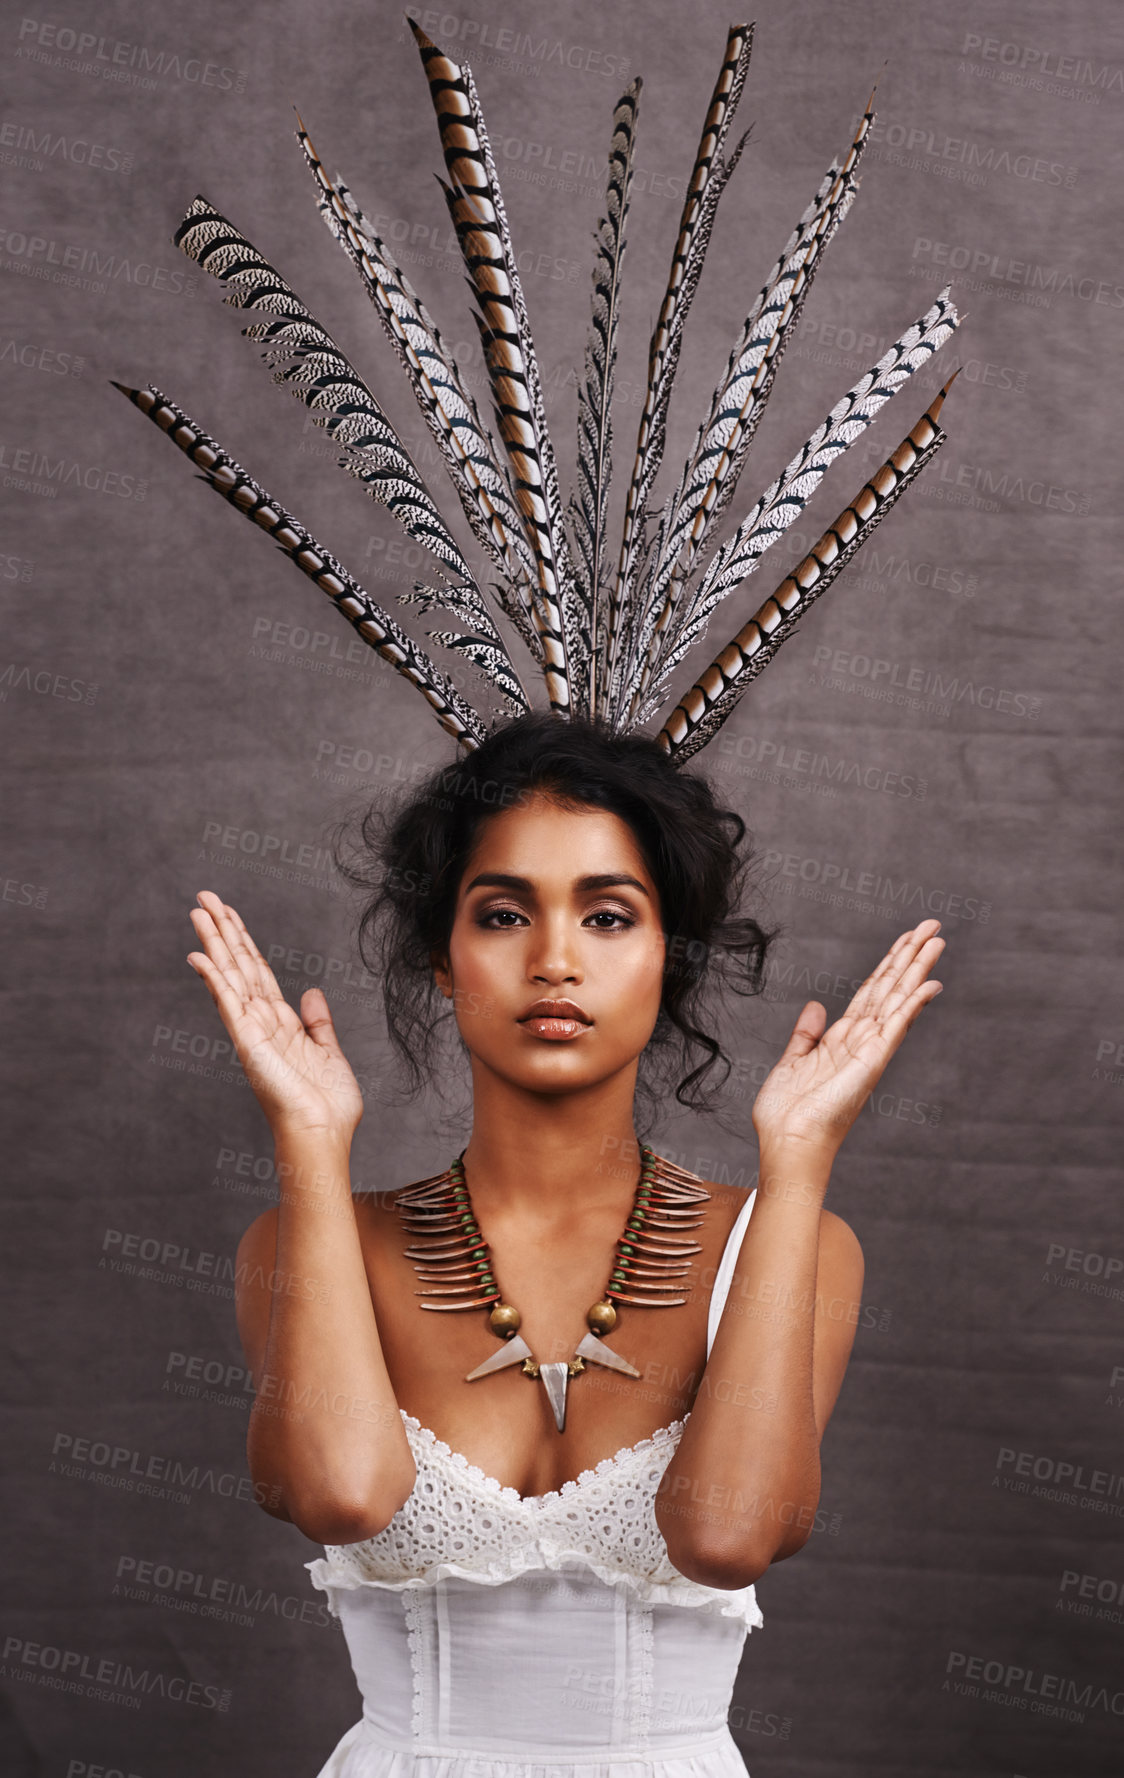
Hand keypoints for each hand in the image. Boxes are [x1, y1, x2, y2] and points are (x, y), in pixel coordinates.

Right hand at [186, 891, 364, 1139]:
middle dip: (223, 930)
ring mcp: (251, 1031)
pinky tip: (199, 956)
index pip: (259, 972)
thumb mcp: (330, 1053)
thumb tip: (313, 993)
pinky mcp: (247, 1042)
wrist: (323, 1134)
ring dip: (214, 942)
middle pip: (239, 965)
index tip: (230, 914)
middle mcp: (261, 1022)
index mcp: (281, 1023)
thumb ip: (318, 1023)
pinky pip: (228, 1003)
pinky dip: (214, 979)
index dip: (245, 941)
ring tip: (198, 910)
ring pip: (230, 975)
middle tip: (204, 896)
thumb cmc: (328, 1105)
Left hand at [752, 918, 944, 1158]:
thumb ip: (806, 1033)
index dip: (888, 964)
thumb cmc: (787, 1115)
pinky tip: (930, 984)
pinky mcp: (872, 1062)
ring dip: (917, 969)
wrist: (788, 1143)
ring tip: (936, 940)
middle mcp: (862, 1041)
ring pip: (898, 999)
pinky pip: (896, 1027)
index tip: (905, 940)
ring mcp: (870, 1050)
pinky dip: (913, 1004)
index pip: (871, 992)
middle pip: (891, 988)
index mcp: (842, 1039)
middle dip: (910, 955)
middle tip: (933, 927)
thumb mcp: (791, 1062)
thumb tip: (816, 1005)